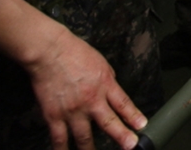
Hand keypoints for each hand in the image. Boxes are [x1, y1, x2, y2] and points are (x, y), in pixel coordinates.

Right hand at [24, 25, 147, 149]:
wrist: (49, 51)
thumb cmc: (74, 52)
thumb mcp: (101, 63)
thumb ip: (108, 80)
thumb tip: (112, 93)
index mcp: (105, 84)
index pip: (124, 104)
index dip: (134, 116)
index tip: (141, 126)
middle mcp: (91, 100)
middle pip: (109, 123)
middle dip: (121, 137)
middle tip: (129, 146)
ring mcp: (72, 110)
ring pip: (85, 137)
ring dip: (91, 149)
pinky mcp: (54, 115)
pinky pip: (59, 138)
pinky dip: (62, 149)